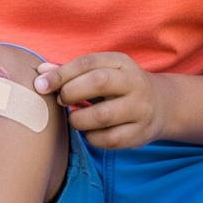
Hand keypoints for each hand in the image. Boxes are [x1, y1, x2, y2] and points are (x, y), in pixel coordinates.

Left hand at [34, 53, 169, 149]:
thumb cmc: (119, 86)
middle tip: (61, 100)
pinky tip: (89, 132)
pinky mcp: (140, 134)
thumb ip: (71, 71)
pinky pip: (110, 139)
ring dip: (79, 118)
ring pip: (104, 115)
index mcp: (121, 62)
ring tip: (74, 117)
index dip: (61, 73)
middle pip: (98, 82)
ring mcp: (140, 109)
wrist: (161, 105)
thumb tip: (40, 73)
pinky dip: (92, 138)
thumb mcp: (102, 71)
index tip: (40, 84)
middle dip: (71, 92)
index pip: (88, 62)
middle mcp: (134, 83)